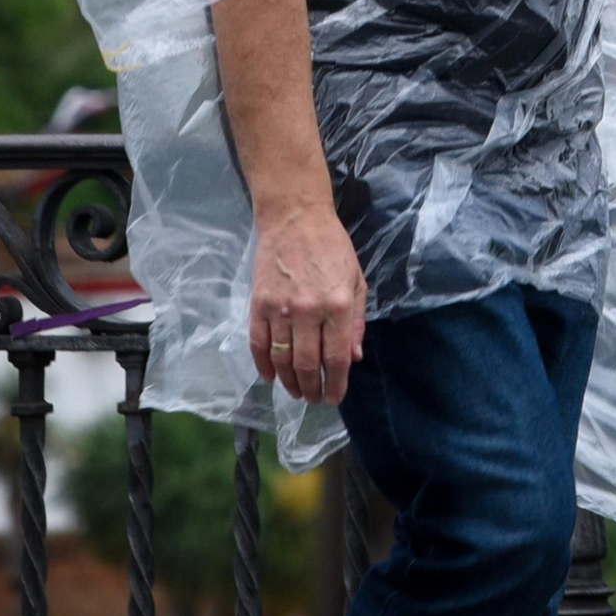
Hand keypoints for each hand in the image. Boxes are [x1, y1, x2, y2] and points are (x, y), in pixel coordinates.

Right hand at [249, 199, 367, 404]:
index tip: (334, 398)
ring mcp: (280, 308)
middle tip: (314, 398)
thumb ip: (357, 321)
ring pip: (282, 360)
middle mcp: (309, 311)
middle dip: (311, 389)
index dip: (335, 385)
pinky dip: (263, 365)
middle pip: (307, 365)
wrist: (295, 217)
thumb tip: (354, 358)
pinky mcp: (259, 303)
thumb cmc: (332, 246)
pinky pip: (258, 344)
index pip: (336, 359)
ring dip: (289, 383)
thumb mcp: (356, 279)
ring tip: (296, 392)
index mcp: (338, 305)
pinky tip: (271, 376)